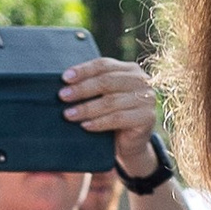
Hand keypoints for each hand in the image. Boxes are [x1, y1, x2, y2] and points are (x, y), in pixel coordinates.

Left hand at [60, 53, 161, 176]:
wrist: (130, 143)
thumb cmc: (111, 116)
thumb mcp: (103, 97)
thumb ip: (92, 85)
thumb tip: (65, 82)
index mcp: (129, 70)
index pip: (104, 65)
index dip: (83, 70)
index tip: (65, 78)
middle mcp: (141, 80)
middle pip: (107, 81)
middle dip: (82, 89)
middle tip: (63, 96)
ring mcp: (147, 98)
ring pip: (111, 101)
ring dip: (87, 108)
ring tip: (69, 114)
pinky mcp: (147, 117)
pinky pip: (119, 118)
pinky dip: (99, 122)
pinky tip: (85, 126)